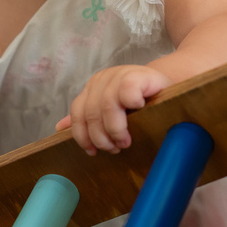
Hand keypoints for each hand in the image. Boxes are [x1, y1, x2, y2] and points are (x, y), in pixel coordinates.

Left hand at [55, 65, 170, 154]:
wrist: (167, 88)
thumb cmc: (140, 104)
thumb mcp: (113, 112)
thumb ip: (89, 118)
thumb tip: (60, 128)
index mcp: (93, 89)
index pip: (77, 112)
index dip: (82, 135)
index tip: (93, 152)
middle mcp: (102, 80)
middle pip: (91, 113)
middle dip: (102, 137)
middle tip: (116, 148)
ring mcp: (120, 75)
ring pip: (107, 105)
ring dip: (115, 129)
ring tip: (125, 141)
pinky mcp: (139, 75)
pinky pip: (127, 91)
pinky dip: (131, 103)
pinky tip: (139, 111)